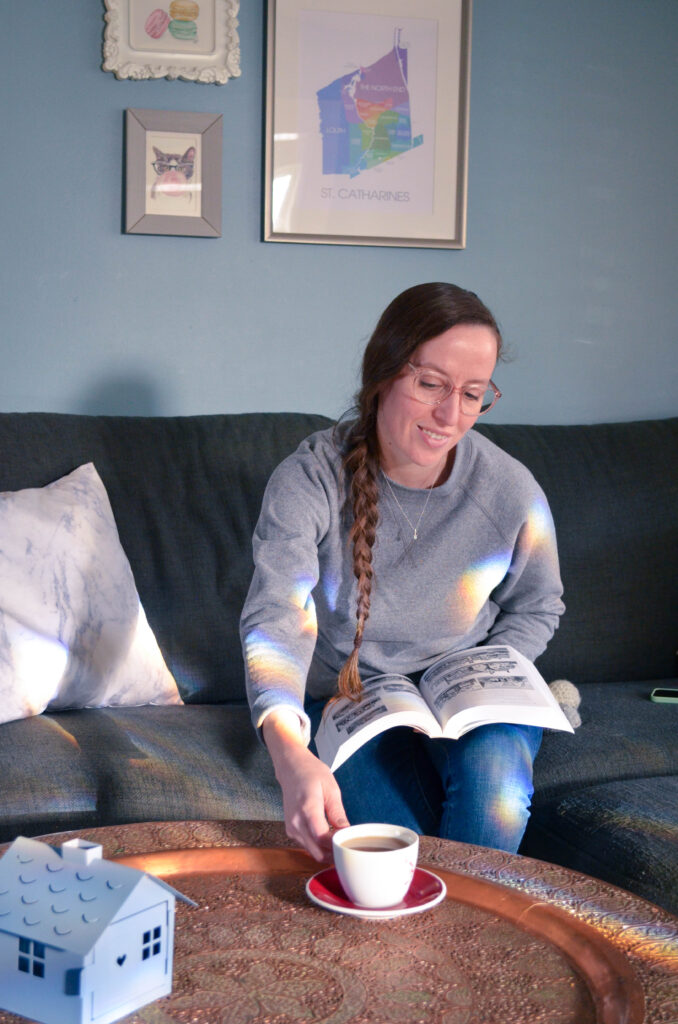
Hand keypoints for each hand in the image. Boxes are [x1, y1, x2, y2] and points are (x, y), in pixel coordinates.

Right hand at [263, 711, 348, 860]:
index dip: (337, 845)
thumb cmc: (311, 773)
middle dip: (334, 854)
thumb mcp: (331, 789)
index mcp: (307, 809)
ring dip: (327, 851)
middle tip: (349, 847)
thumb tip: (347, 832)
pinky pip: (307, 845)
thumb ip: (338, 813)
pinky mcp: (290, 830)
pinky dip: (319, 846)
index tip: (350, 842)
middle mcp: (296, 822)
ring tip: (340, 841)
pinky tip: (329, 837)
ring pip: (312, 852)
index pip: (322, 838)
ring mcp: (291, 828)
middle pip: (317, 852)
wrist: (291, 768)